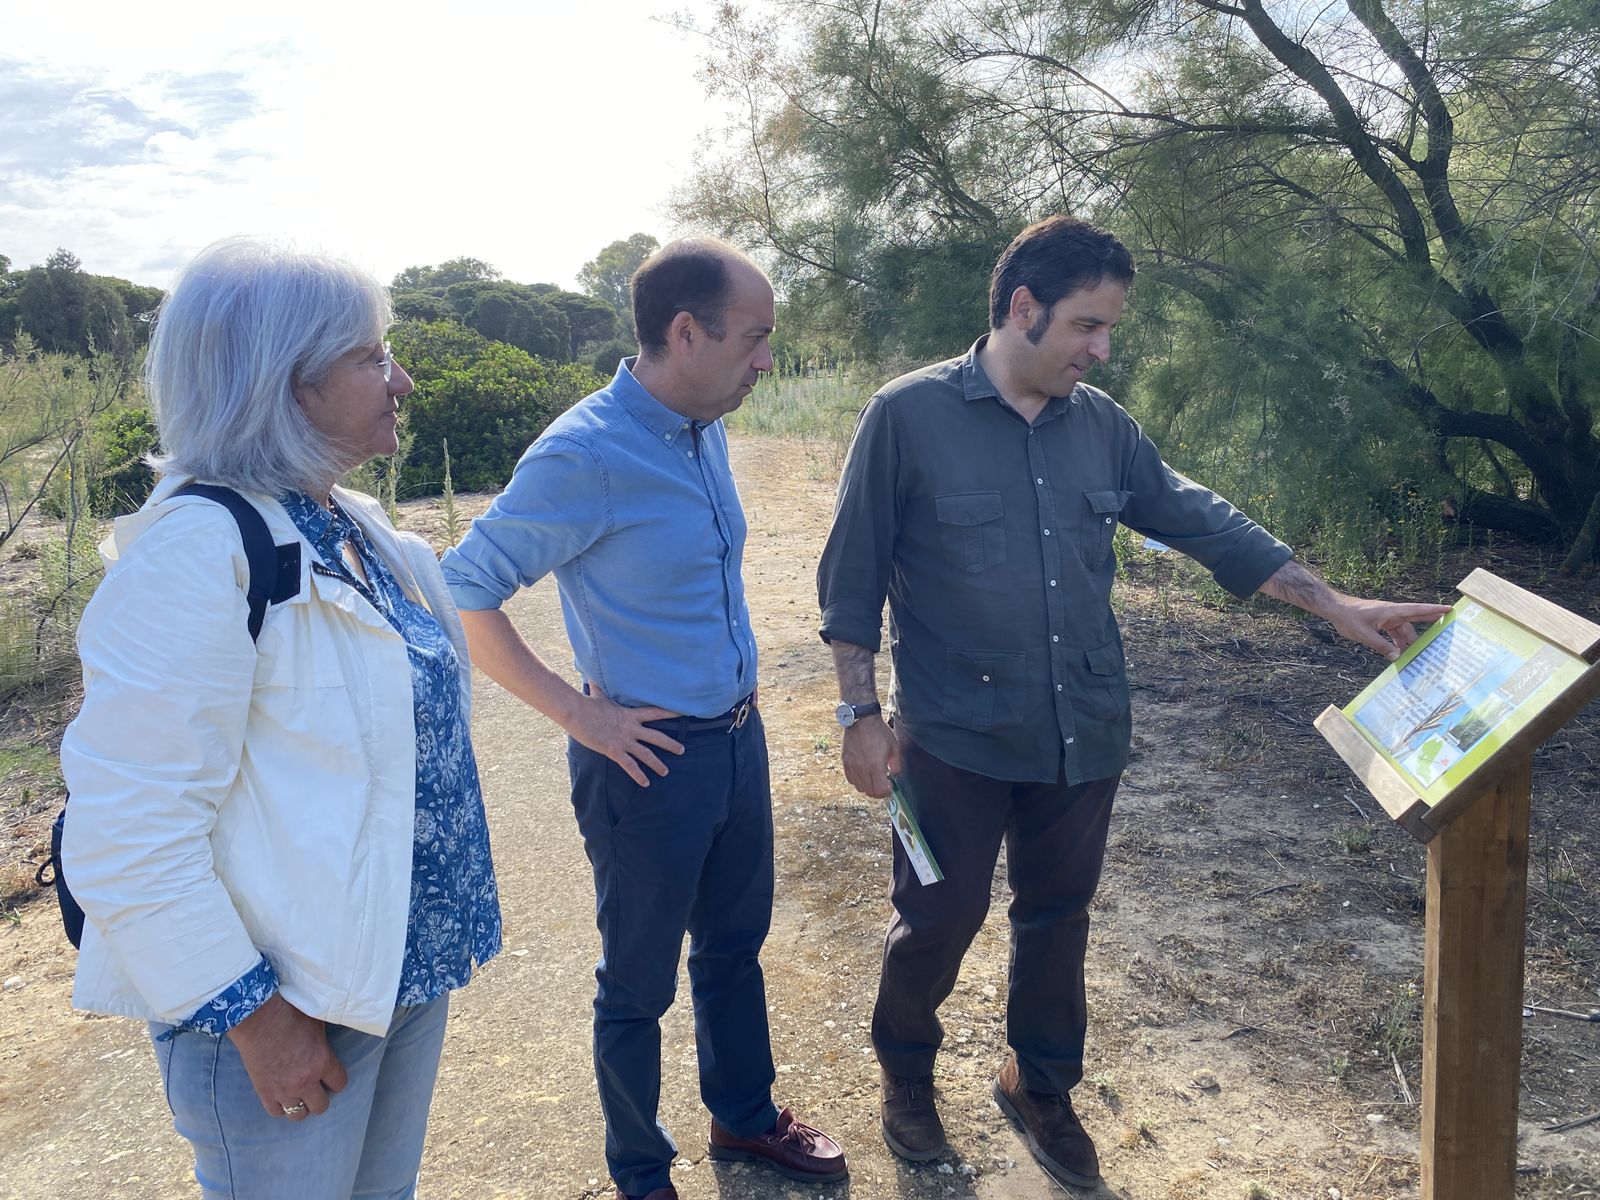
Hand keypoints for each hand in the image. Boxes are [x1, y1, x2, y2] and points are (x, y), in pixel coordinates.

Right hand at [226, 992, 347, 1119]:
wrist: (256, 1016)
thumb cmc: (289, 1013)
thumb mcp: (318, 1021)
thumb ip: (326, 1038)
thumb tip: (337, 1031)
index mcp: (322, 1062)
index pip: (340, 1084)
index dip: (336, 1080)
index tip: (331, 1076)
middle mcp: (305, 1080)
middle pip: (321, 1106)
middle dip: (320, 1097)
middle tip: (316, 1087)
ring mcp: (283, 1089)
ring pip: (299, 1114)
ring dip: (301, 1106)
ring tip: (299, 1095)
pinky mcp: (264, 1092)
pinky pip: (276, 1112)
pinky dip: (280, 1107)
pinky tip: (282, 1097)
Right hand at [567, 684, 684, 785]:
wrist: (576, 712)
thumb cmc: (586, 704)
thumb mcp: (598, 696)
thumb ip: (599, 690)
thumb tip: (592, 679)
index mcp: (630, 714)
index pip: (655, 712)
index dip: (670, 713)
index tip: (683, 714)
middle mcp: (631, 728)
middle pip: (657, 737)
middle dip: (670, 744)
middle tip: (682, 750)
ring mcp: (624, 740)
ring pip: (646, 754)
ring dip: (657, 764)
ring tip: (665, 772)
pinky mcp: (614, 751)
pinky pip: (630, 766)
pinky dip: (638, 775)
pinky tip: (645, 783)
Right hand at [841, 716, 899, 797]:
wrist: (861, 720)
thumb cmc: (879, 732)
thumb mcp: (894, 746)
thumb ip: (896, 764)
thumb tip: (893, 774)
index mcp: (875, 766)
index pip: (879, 791)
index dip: (886, 792)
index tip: (890, 786)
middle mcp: (862, 769)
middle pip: (869, 792)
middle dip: (878, 792)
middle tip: (883, 785)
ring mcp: (852, 766)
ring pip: (859, 787)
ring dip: (867, 786)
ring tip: (873, 778)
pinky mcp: (845, 762)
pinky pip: (850, 779)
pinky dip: (857, 780)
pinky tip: (863, 773)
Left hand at [1326, 597, 1452, 660]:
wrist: (1336, 609)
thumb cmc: (1349, 617)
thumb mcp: (1365, 634)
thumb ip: (1381, 646)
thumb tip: (1397, 657)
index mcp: (1392, 611)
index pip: (1417, 610)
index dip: (1434, 610)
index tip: (1449, 609)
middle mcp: (1392, 614)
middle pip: (1415, 621)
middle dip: (1430, 625)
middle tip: (1446, 632)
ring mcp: (1387, 619)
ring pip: (1403, 632)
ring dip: (1408, 643)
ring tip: (1417, 657)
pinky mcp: (1381, 624)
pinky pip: (1394, 634)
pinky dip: (1398, 643)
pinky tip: (1400, 655)